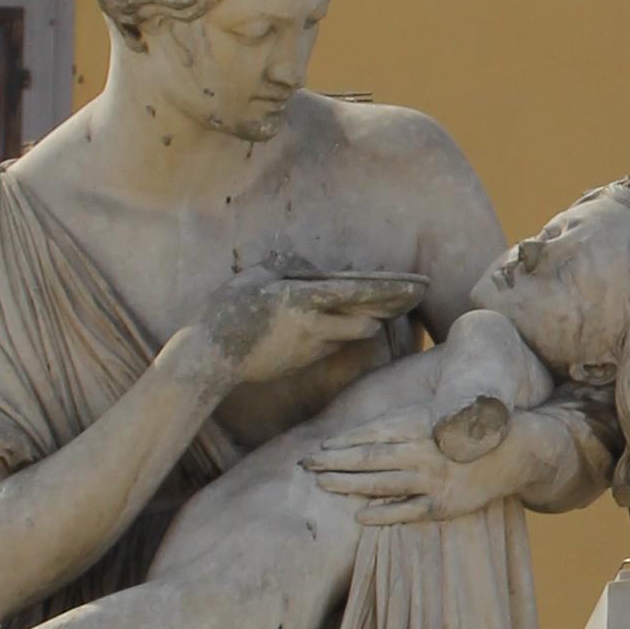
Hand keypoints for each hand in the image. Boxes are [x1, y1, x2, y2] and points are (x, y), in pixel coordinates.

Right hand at [197, 269, 421, 384]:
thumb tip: (310, 266)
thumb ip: (287, 266)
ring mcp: (310, 348)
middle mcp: (314, 326)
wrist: (211, 358)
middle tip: (409, 300)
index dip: (392, 289)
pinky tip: (344, 324)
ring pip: (350, 334)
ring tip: (383, 310)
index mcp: (303, 298)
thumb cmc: (227, 310)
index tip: (419, 286)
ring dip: (364, 323)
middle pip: (365, 321)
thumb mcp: (255, 276)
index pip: (358, 292)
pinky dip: (339, 334)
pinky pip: (331, 345)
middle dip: (388, 311)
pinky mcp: (304, 362)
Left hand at [305, 418, 528, 529]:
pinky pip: (406, 511)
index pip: (371, 434)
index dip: (343, 441)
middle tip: (306, 465)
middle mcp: (423, 451)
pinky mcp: (442, 505)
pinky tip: (359, 516)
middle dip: (334, 462)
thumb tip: (359, 435)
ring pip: (382, 484)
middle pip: (369, 458)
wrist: (512, 452)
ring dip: (349, 485)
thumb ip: (400, 426)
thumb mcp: (434, 418)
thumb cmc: (464, 433)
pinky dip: (382, 514)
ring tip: (323, 484)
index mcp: (420, 425)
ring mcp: (432, 480)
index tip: (319, 447)